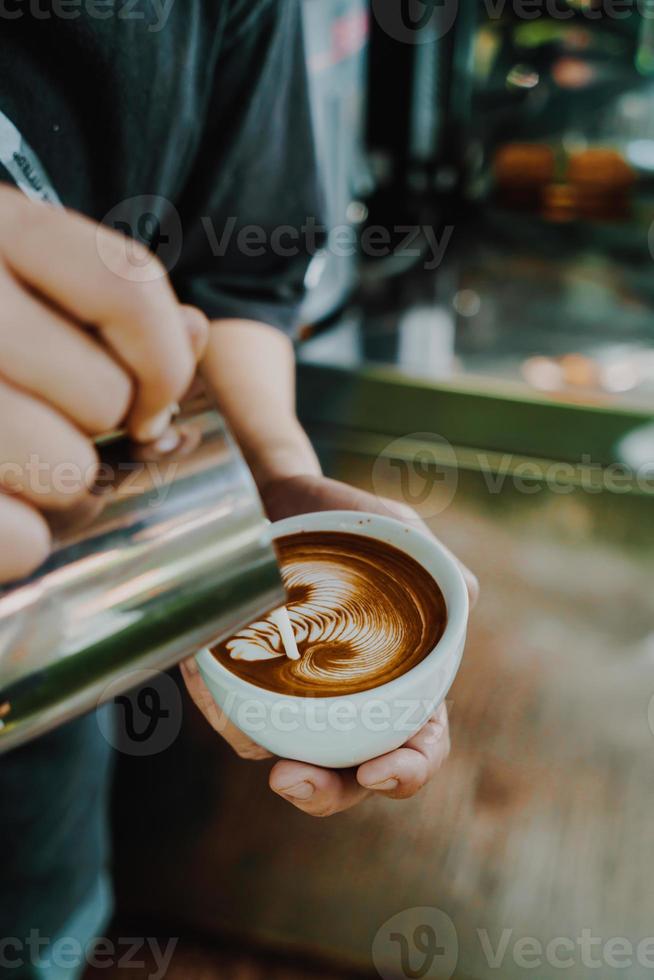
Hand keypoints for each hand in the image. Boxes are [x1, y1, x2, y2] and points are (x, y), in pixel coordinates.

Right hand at [0, 187, 207, 582]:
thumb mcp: (19, 275)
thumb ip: (108, 301)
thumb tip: (194, 332)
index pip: (130, 288)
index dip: (164, 360)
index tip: (147, 398)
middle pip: (103, 397)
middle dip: (94, 424)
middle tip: (46, 417)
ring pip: (65, 470)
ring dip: (55, 483)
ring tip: (10, 457)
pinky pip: (19, 540)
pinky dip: (18, 540)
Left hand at [182, 473, 477, 815]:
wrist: (278, 496)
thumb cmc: (351, 519)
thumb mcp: (403, 533)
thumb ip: (444, 568)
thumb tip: (468, 599)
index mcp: (405, 681)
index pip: (419, 746)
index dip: (408, 771)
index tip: (378, 771)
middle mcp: (352, 702)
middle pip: (347, 777)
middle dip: (324, 793)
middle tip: (291, 778)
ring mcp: (296, 699)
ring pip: (282, 757)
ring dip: (257, 748)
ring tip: (231, 703)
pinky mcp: (246, 685)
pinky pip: (233, 715)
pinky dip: (217, 703)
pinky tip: (202, 669)